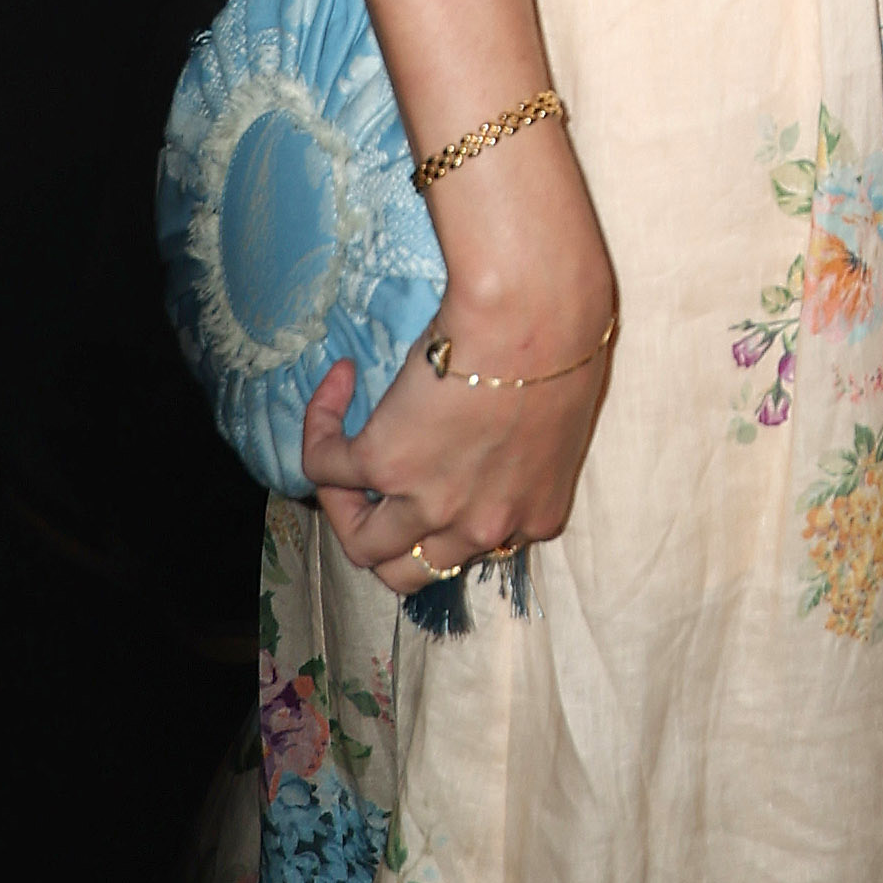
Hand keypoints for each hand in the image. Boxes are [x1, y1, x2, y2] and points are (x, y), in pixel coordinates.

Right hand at [299, 219, 620, 590]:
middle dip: (389, 537)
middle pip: (413, 572)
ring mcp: (431, 504)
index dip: (447, 517)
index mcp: (536, 516)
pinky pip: (324, 468)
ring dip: (344, 504)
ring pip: (364, 547)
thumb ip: (525, 449)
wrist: (532, 309)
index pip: (478, 550)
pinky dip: (320, 430)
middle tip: (380, 485)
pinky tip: (340, 384)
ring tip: (346, 449)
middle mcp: (484, 526)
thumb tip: (491, 430)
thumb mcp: (559, 419)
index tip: (438, 472)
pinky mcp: (384, 465)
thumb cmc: (561, 337)